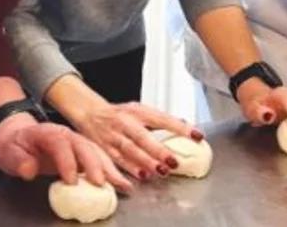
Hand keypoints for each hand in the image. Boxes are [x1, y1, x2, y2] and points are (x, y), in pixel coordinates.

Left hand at [0, 113, 132, 192]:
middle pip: (84, 146)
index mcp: (47, 132)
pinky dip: (110, 171)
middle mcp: (65, 135)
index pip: (60, 144)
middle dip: (94, 164)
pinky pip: (98, 160)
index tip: (70, 181)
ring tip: (122, 184)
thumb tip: (28, 169)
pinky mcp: (81, 153)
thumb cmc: (15, 146)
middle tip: (101, 183)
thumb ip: (18, 161)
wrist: (18, 138)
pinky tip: (119, 183)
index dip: (67, 162)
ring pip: (96, 152)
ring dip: (109, 168)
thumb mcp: (9, 153)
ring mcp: (76, 142)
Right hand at [68, 100, 201, 180]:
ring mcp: (114, 136)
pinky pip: (118, 160)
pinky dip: (130, 169)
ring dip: (146, 162)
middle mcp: (125, 123)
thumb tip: (186, 126)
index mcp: (138, 111)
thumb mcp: (140, 110)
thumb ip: (161, 120)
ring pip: (130, 150)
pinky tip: (142, 176)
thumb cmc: (119, 114)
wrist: (89, 113)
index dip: (180, 127)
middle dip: (158, 150)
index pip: (161, 118)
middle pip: (142, 137)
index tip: (197, 135)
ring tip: (161, 171)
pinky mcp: (105, 149)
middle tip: (174, 161)